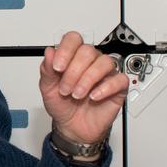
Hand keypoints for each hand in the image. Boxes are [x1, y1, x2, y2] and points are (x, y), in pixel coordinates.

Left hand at [38, 31, 128, 148]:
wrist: (72, 127)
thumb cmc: (62, 105)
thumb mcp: (47, 88)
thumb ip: (47, 70)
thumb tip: (49, 52)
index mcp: (72, 58)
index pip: (73, 40)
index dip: (65, 50)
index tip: (57, 68)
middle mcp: (89, 63)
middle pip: (88, 51)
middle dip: (74, 71)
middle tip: (66, 88)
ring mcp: (104, 74)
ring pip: (104, 62)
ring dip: (88, 79)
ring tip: (77, 95)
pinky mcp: (117, 87)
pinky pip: (119, 79)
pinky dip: (106, 87)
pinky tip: (94, 96)